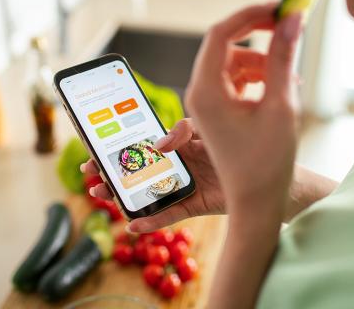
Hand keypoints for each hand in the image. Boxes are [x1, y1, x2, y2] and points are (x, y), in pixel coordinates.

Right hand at [81, 117, 222, 231]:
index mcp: (175, 146)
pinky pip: (169, 215)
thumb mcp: (206, 129)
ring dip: (123, 196)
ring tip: (101, 196)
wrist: (262, 168)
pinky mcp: (193, 206)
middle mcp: (174, 166)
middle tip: (91, 175)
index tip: (96, 150)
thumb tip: (159, 144)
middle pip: (137, 171)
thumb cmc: (233, 144)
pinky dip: (152, 221)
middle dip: (112, 173)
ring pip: (146, 194)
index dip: (118, 149)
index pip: (140, 146)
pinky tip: (134, 224)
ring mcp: (182, 187)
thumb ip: (184, 129)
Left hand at [185, 4, 301, 215]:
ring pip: (232, 64)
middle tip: (287, 34)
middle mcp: (199, 94)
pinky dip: (255, 78)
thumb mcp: (280, 105)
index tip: (278, 8)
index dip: (248, 15)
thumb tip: (290, 20)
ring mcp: (206, 103)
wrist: (256, 199)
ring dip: (260, 63)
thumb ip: (282, 58)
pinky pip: (233, 81)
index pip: (220, 35)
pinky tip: (275, 87)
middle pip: (225, 47)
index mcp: (205, 92)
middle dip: (257, 39)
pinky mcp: (216, 110)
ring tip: (287, 78)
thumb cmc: (266, 162)